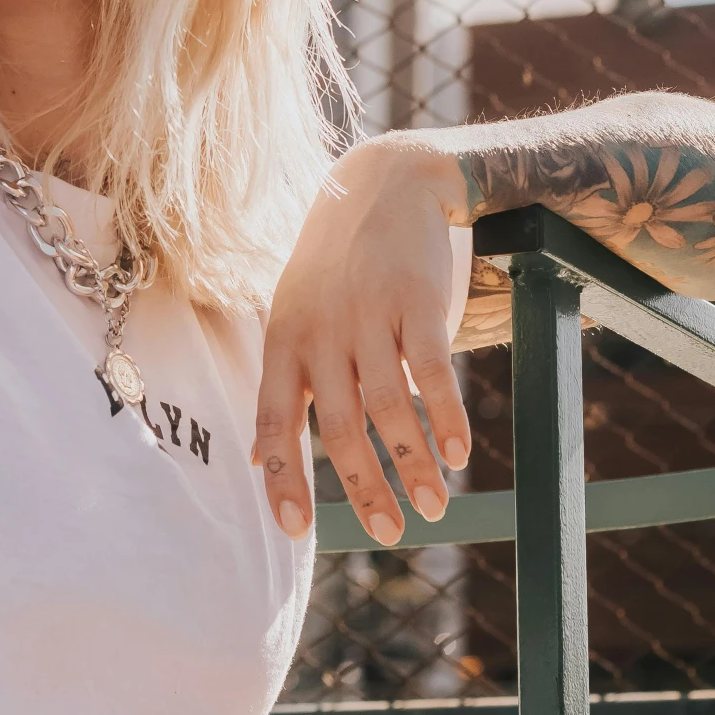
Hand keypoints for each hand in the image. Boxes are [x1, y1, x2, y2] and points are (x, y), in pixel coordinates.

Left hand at [254, 141, 471, 542]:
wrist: (385, 182)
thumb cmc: (334, 264)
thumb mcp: (292, 315)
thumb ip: (282, 385)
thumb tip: (257, 459)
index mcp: (284, 341)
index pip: (274, 420)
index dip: (282, 477)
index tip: (295, 529)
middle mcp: (321, 333)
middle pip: (338, 427)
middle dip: (363, 488)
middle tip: (389, 531)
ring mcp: (369, 316)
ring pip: (389, 408)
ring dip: (413, 465)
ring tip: (434, 505)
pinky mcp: (416, 301)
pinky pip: (432, 371)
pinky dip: (446, 417)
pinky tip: (458, 453)